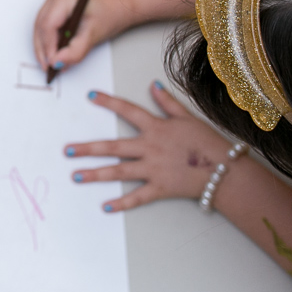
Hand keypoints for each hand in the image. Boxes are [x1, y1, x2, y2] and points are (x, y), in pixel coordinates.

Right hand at [32, 0, 131, 71]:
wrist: (120, 5)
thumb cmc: (111, 13)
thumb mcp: (94, 35)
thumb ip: (75, 51)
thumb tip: (58, 62)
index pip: (48, 25)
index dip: (48, 47)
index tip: (52, 63)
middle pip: (40, 26)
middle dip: (43, 49)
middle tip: (48, 67)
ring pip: (40, 26)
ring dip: (44, 46)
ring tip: (50, 62)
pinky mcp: (54, 5)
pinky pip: (45, 24)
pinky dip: (49, 39)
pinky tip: (53, 52)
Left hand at [67, 82, 232, 211]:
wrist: (225, 170)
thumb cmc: (208, 142)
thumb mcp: (188, 118)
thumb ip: (167, 102)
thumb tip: (153, 85)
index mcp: (156, 128)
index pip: (128, 111)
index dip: (109, 102)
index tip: (90, 96)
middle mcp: (149, 148)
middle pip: (113, 146)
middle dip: (88, 148)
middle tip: (66, 150)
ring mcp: (153, 169)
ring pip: (119, 171)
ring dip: (95, 174)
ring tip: (75, 176)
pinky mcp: (159, 188)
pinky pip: (137, 197)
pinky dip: (122, 203)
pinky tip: (104, 207)